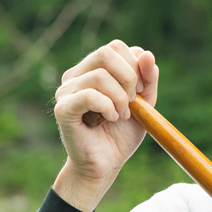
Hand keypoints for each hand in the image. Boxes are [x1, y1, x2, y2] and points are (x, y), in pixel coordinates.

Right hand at [53, 41, 158, 211]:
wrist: (106, 164)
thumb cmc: (121, 134)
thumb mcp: (144, 104)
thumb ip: (148, 79)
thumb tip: (146, 54)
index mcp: (93, 68)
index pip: (117, 47)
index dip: (135, 66)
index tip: (142, 92)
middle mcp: (76, 75)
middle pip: (107, 52)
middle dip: (129, 78)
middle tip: (132, 104)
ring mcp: (66, 91)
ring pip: (100, 75)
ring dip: (120, 98)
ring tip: (121, 116)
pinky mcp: (63, 109)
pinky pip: (88, 94)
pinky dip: (107, 106)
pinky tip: (110, 119)